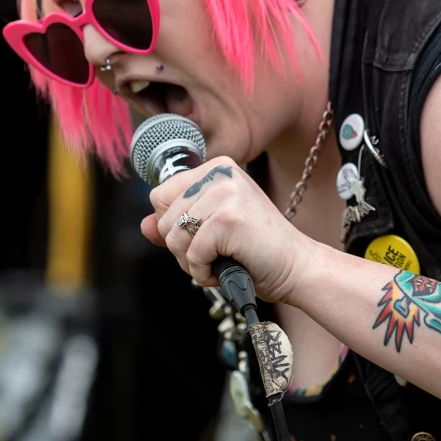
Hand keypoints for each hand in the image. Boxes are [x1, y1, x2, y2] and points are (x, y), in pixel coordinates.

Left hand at [143, 156, 316, 304]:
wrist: (295, 267)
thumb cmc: (255, 250)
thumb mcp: (210, 231)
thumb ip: (176, 226)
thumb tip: (144, 224)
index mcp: (215, 168)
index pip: (160, 196)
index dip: (173, 226)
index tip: (203, 236)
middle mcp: (219, 172)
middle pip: (163, 219)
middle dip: (182, 249)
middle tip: (215, 254)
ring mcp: (225, 193)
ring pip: (174, 238)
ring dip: (192, 263)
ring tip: (222, 260)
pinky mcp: (228, 219)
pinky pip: (192, 255)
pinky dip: (204, 273)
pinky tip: (228, 268)